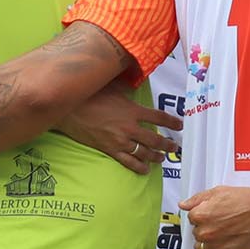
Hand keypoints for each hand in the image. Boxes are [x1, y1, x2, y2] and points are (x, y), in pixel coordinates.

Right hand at [56, 93, 178, 172]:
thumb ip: (127, 87)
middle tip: (174, 147)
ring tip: (161, 158)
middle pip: (155, 140)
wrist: (69, 109)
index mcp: (133, 110)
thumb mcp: (113, 86)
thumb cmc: (90, 94)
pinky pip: (128, 162)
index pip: (159, 118)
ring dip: (155, 157)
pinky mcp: (109, 150)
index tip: (180, 125)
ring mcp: (120, 140)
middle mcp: (130, 127)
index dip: (172, 122)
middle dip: (167, 145)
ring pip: (144, 153)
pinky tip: (145, 170)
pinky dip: (139, 167)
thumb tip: (136, 78)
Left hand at [182, 179, 249, 248]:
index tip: (212, 215)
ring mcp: (215, 246)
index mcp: (200, 215)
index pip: (191, 219)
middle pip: (196, 234)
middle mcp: (205, 232)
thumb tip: (183, 205)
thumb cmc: (247, 199)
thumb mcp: (218, 191)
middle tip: (220, 224)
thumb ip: (197, 199)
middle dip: (205, 229)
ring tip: (220, 237)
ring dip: (207, 244)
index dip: (202, 216)